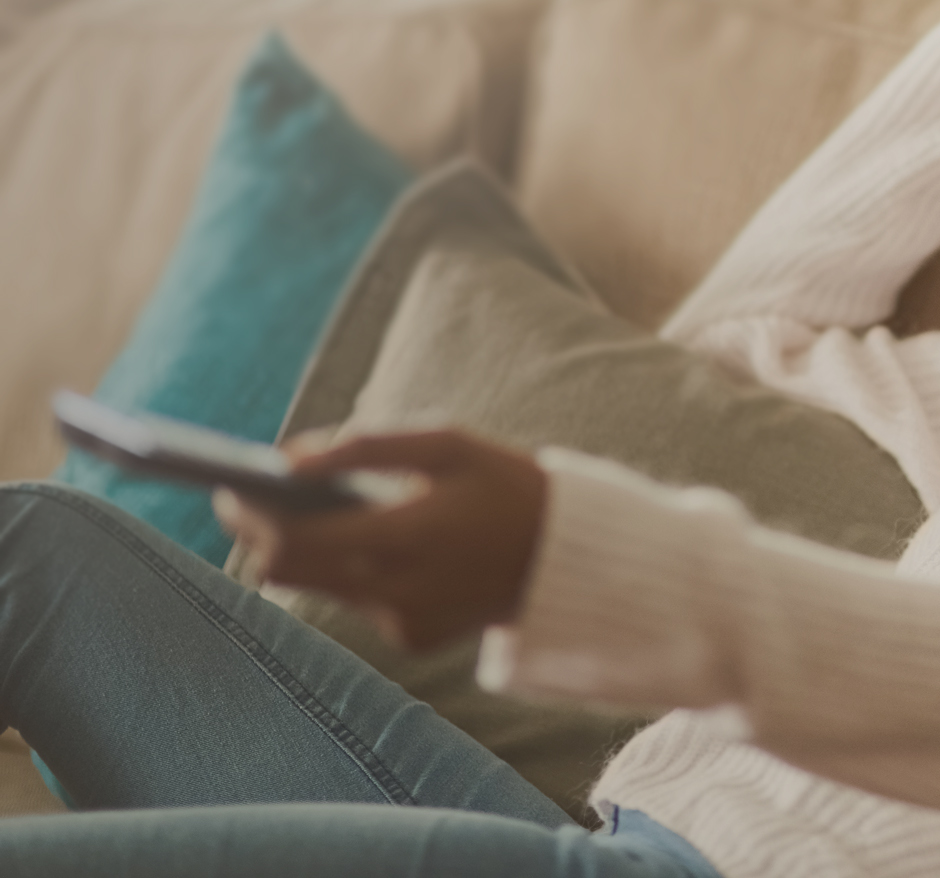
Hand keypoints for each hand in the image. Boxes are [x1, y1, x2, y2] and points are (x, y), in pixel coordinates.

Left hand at [215, 430, 547, 651]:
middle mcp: (398, 591)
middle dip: (261, 532)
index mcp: (406, 538)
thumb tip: (288, 457)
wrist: (569, 555)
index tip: (227, 484)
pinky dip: (356, 569)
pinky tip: (380, 543)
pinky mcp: (414, 639)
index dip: (249, 514)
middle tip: (248, 497)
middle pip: (286, 572)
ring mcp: (404, 623)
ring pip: (319, 585)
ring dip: (307, 548)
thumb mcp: (448, 443)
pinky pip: (360, 600)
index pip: (291, 542)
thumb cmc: (503, 484)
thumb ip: (366, 445)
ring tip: (307, 510)